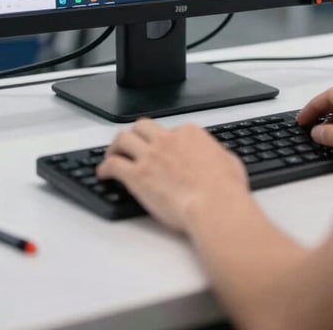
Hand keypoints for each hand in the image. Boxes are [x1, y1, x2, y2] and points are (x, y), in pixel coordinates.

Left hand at [96, 119, 249, 232]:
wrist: (215, 206)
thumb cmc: (225, 189)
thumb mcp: (228, 161)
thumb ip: (217, 154)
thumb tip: (217, 157)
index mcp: (188, 133)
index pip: (169, 130)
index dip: (163, 141)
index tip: (160, 150)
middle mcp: (167, 139)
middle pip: (141, 127)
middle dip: (135, 134)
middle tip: (130, 144)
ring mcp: (150, 156)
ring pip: (123, 139)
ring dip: (115, 146)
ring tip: (111, 155)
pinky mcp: (137, 175)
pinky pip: (113, 164)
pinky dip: (105, 168)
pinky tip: (103, 174)